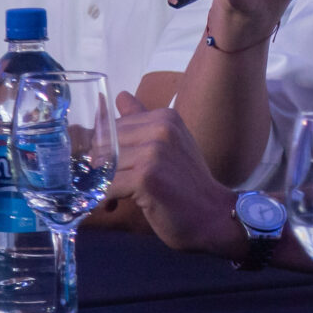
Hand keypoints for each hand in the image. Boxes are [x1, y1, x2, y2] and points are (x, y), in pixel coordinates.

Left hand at [97, 93, 251, 257]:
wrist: (213, 216)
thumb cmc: (187, 184)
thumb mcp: (169, 144)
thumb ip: (142, 120)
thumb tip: (120, 95)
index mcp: (164, 117)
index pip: (113, 128)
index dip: (106, 151)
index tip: (113, 169)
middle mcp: (161, 129)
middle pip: (105, 145)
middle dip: (100, 168)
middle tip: (110, 186)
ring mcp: (154, 152)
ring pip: (104, 165)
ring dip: (101, 185)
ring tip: (113, 198)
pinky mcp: (147, 177)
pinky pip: (107, 185)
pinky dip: (104, 198)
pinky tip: (112, 205)